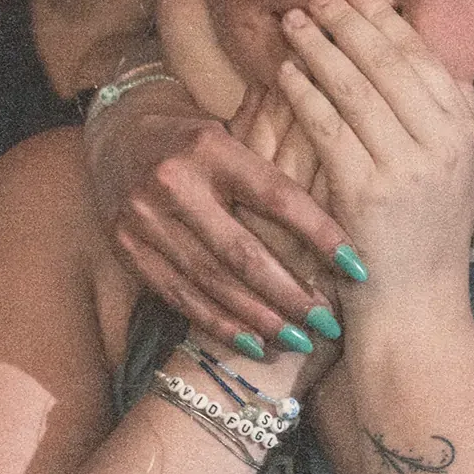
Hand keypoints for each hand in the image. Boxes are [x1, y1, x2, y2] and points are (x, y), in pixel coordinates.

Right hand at [107, 80, 360, 363]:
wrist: (116, 132)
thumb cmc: (198, 134)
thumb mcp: (235, 129)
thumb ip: (277, 156)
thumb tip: (351, 187)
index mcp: (211, 147)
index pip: (276, 197)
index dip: (320, 234)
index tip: (357, 267)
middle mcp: (173, 183)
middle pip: (242, 252)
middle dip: (291, 294)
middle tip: (330, 323)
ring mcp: (143, 219)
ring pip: (212, 282)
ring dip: (260, 318)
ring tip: (301, 341)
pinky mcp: (125, 248)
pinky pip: (179, 296)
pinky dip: (219, 324)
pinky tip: (255, 344)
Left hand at [276, 0, 473, 332]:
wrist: (415, 312)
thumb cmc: (426, 241)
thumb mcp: (457, 173)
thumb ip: (453, 118)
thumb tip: (444, 61)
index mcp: (464, 134)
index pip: (423, 57)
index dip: (387, 18)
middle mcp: (443, 144)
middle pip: (389, 63)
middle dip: (350, 20)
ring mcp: (406, 168)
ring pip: (356, 88)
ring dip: (321, 46)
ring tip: (295, 20)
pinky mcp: (365, 192)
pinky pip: (328, 126)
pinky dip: (305, 92)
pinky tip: (286, 72)